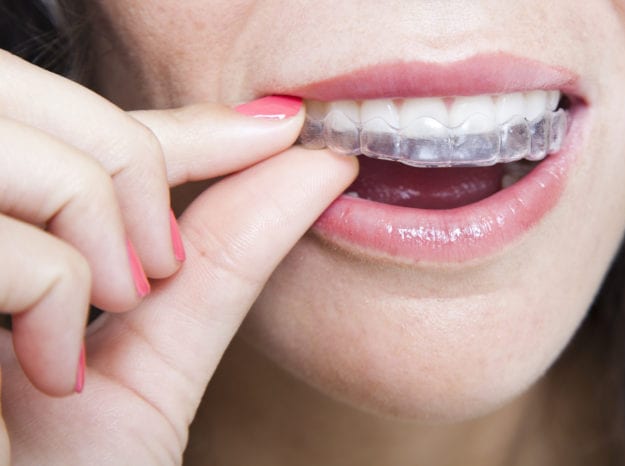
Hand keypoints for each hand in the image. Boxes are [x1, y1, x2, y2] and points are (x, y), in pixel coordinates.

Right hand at [0, 51, 356, 463]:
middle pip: (42, 104)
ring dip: (98, 235)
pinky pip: (18, 247)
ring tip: (103, 316)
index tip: (283, 127)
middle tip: (150, 270)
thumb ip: (224, 253)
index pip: (83, 120)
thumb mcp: (157, 350)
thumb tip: (312, 162)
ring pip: (30, 155)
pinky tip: (52, 374)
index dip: (182, 120)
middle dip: (130, 168)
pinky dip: (56, 300)